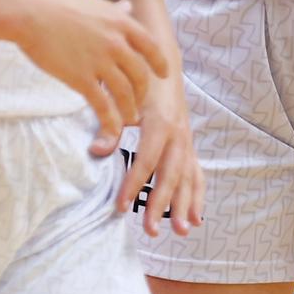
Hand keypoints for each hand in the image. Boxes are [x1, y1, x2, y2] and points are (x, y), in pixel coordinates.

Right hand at [6, 0, 168, 148]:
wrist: (30, 11)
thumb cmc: (56, 1)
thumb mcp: (93, 2)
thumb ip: (113, 10)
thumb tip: (127, 6)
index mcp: (120, 22)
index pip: (150, 46)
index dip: (159, 63)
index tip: (163, 74)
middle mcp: (116, 43)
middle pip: (140, 74)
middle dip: (143, 92)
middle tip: (139, 101)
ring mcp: (100, 62)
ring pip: (125, 93)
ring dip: (130, 109)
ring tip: (130, 119)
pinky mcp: (82, 79)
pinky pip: (103, 105)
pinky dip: (111, 120)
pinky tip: (113, 130)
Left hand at [111, 71, 203, 236]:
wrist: (162, 61)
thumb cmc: (138, 80)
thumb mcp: (122, 97)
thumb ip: (110, 126)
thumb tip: (95, 151)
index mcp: (160, 122)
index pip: (147, 159)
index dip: (133, 183)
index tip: (120, 206)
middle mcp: (178, 133)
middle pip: (171, 173)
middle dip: (161, 203)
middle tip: (150, 230)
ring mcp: (186, 140)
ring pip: (188, 177)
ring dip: (185, 205)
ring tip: (182, 231)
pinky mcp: (188, 144)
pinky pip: (196, 173)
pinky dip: (197, 195)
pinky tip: (196, 218)